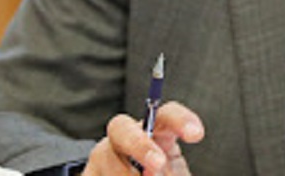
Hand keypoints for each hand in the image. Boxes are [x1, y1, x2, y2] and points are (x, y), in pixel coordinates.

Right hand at [84, 101, 204, 174]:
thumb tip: (155, 172)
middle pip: (122, 127)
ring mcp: (102, 157)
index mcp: (157, 134)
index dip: (181, 119)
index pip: (167, 115)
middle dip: (140, 145)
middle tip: (158, 164)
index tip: (196, 135)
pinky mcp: (88, 174)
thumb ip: (170, 173)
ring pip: (108, 160)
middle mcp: (126, 138)